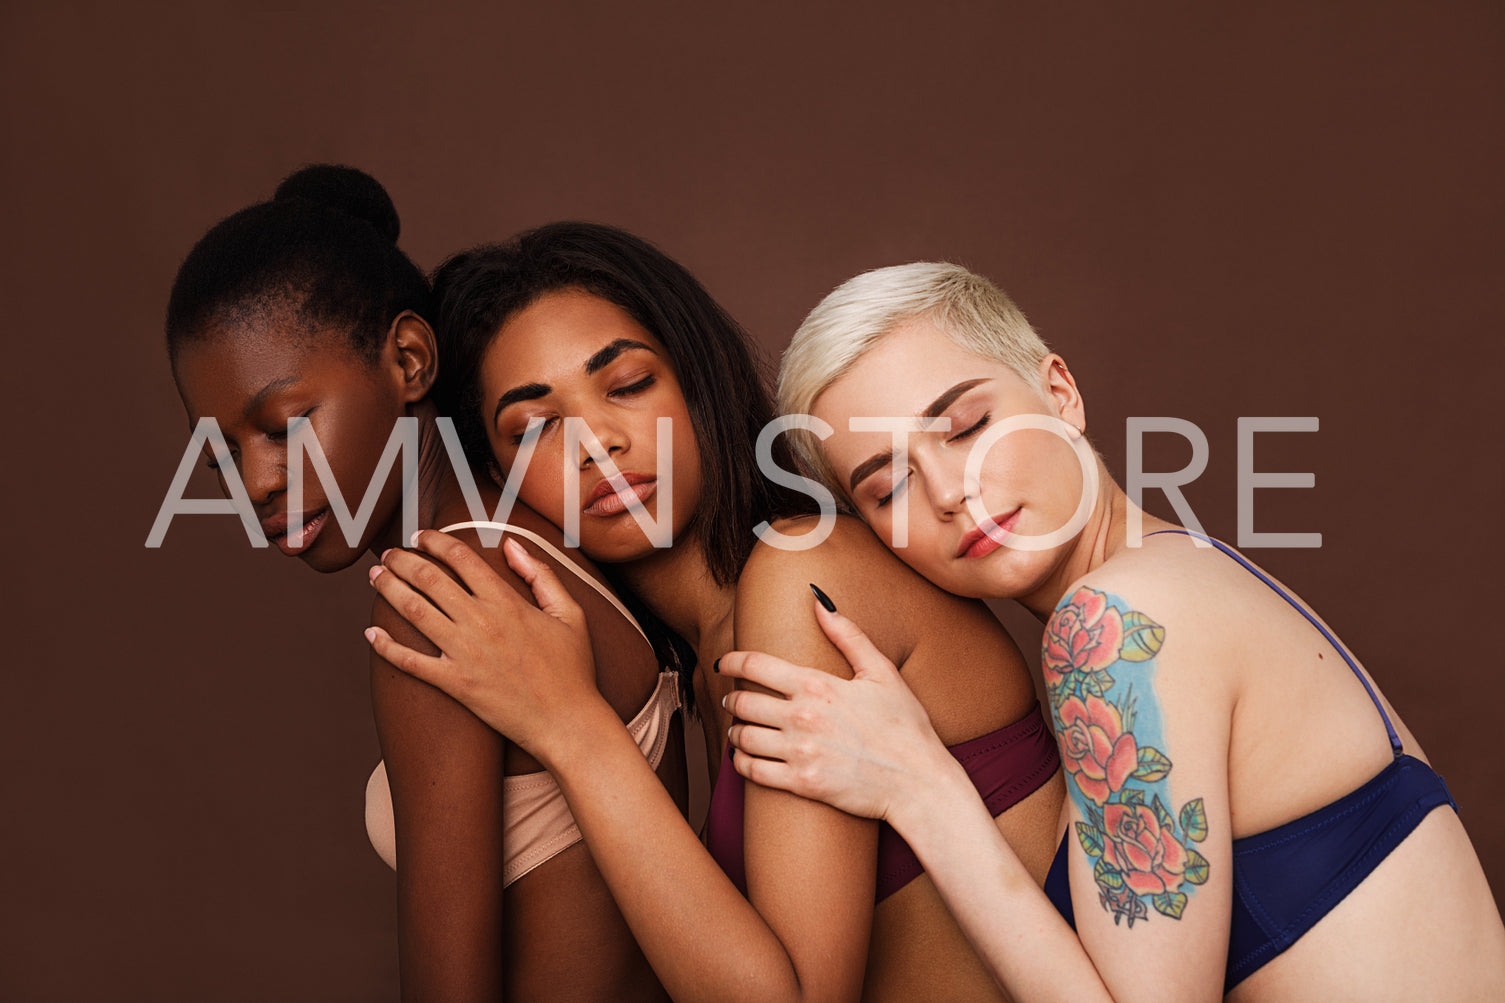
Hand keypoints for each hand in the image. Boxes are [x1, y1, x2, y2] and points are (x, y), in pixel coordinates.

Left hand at [364, 530, 602, 759]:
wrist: (567, 722)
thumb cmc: (572, 669)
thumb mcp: (569, 613)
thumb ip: (541, 574)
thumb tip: (511, 544)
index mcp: (507, 601)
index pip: (460, 557)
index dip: (435, 540)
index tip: (420, 536)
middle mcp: (481, 622)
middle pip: (428, 578)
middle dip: (402, 560)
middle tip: (388, 554)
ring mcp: (464, 654)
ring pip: (413, 611)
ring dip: (387, 589)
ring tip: (375, 578)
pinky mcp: (454, 684)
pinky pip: (410, 662)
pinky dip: (386, 647)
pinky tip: (371, 634)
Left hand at [719, 597, 955, 822]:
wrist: (919, 782)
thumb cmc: (905, 726)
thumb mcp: (882, 672)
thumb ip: (848, 635)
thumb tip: (819, 600)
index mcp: (817, 685)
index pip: (756, 665)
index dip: (732, 660)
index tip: (723, 663)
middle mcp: (802, 717)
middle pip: (743, 701)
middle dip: (732, 698)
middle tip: (732, 699)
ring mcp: (800, 752)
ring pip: (743, 737)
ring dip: (734, 732)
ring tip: (738, 730)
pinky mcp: (801, 784)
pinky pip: (752, 771)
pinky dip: (740, 763)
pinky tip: (744, 759)